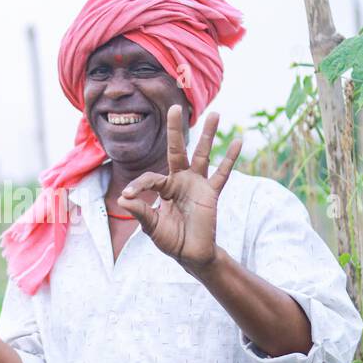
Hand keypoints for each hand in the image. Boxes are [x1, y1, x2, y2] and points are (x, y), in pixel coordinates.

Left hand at [116, 107, 242, 272]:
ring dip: (208, 135)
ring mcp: (197, 185)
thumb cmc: (171, 240)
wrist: (192, 255)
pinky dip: (231, 158)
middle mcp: (180, 181)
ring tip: (216, 114)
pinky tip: (239, 140)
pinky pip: (222, 174)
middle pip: (177, 150)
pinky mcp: (211, 193)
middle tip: (174, 107)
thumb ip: (141, 212)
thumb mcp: (152, 227)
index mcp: (164, 188)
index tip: (129, 196)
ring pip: (203, 155)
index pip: (150, 178)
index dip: (139, 186)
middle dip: (175, 129)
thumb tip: (123, 198)